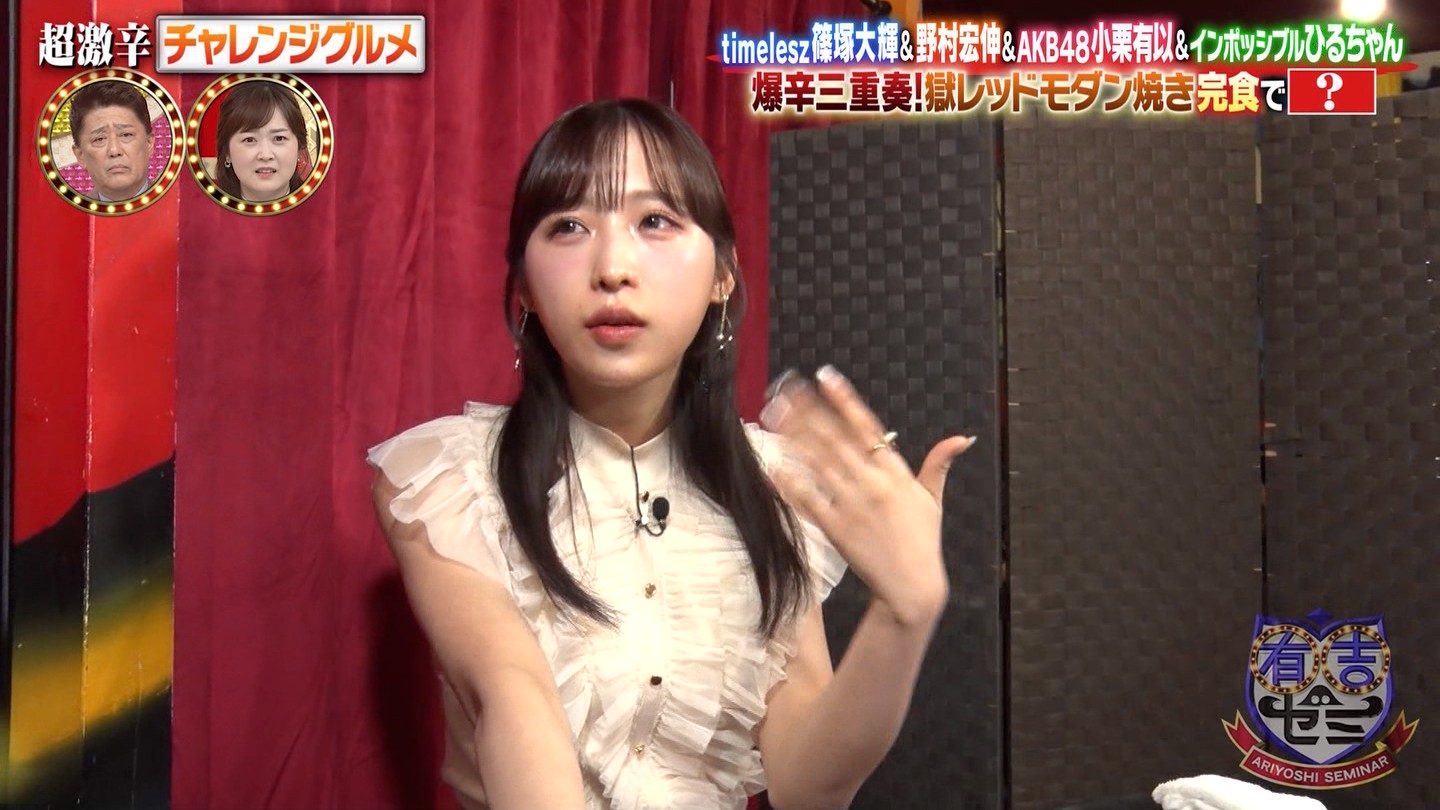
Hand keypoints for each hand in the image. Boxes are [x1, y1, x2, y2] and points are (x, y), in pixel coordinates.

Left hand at [759, 366, 975, 626]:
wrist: (912, 587)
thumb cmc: (921, 542)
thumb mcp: (933, 499)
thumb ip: (939, 464)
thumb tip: (961, 438)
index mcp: (895, 472)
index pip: (866, 427)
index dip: (845, 400)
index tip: (825, 377)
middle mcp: (873, 484)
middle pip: (835, 438)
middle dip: (808, 411)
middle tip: (784, 388)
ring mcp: (854, 506)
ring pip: (819, 462)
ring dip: (794, 436)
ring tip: (773, 414)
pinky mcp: (838, 529)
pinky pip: (809, 501)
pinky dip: (791, 482)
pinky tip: (772, 464)